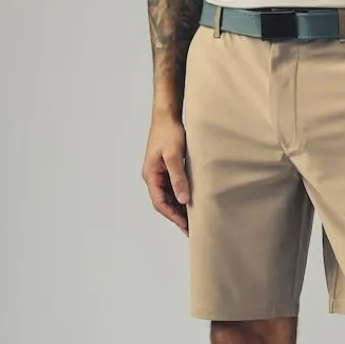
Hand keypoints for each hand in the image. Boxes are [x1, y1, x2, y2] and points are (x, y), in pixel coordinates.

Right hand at [142, 113, 190, 234]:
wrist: (167, 115)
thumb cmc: (169, 133)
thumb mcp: (174, 156)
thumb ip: (178, 177)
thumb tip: (182, 199)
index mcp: (151, 175)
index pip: (160, 203)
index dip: (172, 216)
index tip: (185, 226)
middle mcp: (153, 176)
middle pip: (163, 202)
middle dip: (176, 215)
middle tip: (192, 228)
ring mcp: (159, 172)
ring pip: (168, 195)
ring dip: (178, 207)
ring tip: (193, 218)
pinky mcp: (166, 167)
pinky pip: (172, 186)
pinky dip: (180, 195)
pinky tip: (191, 200)